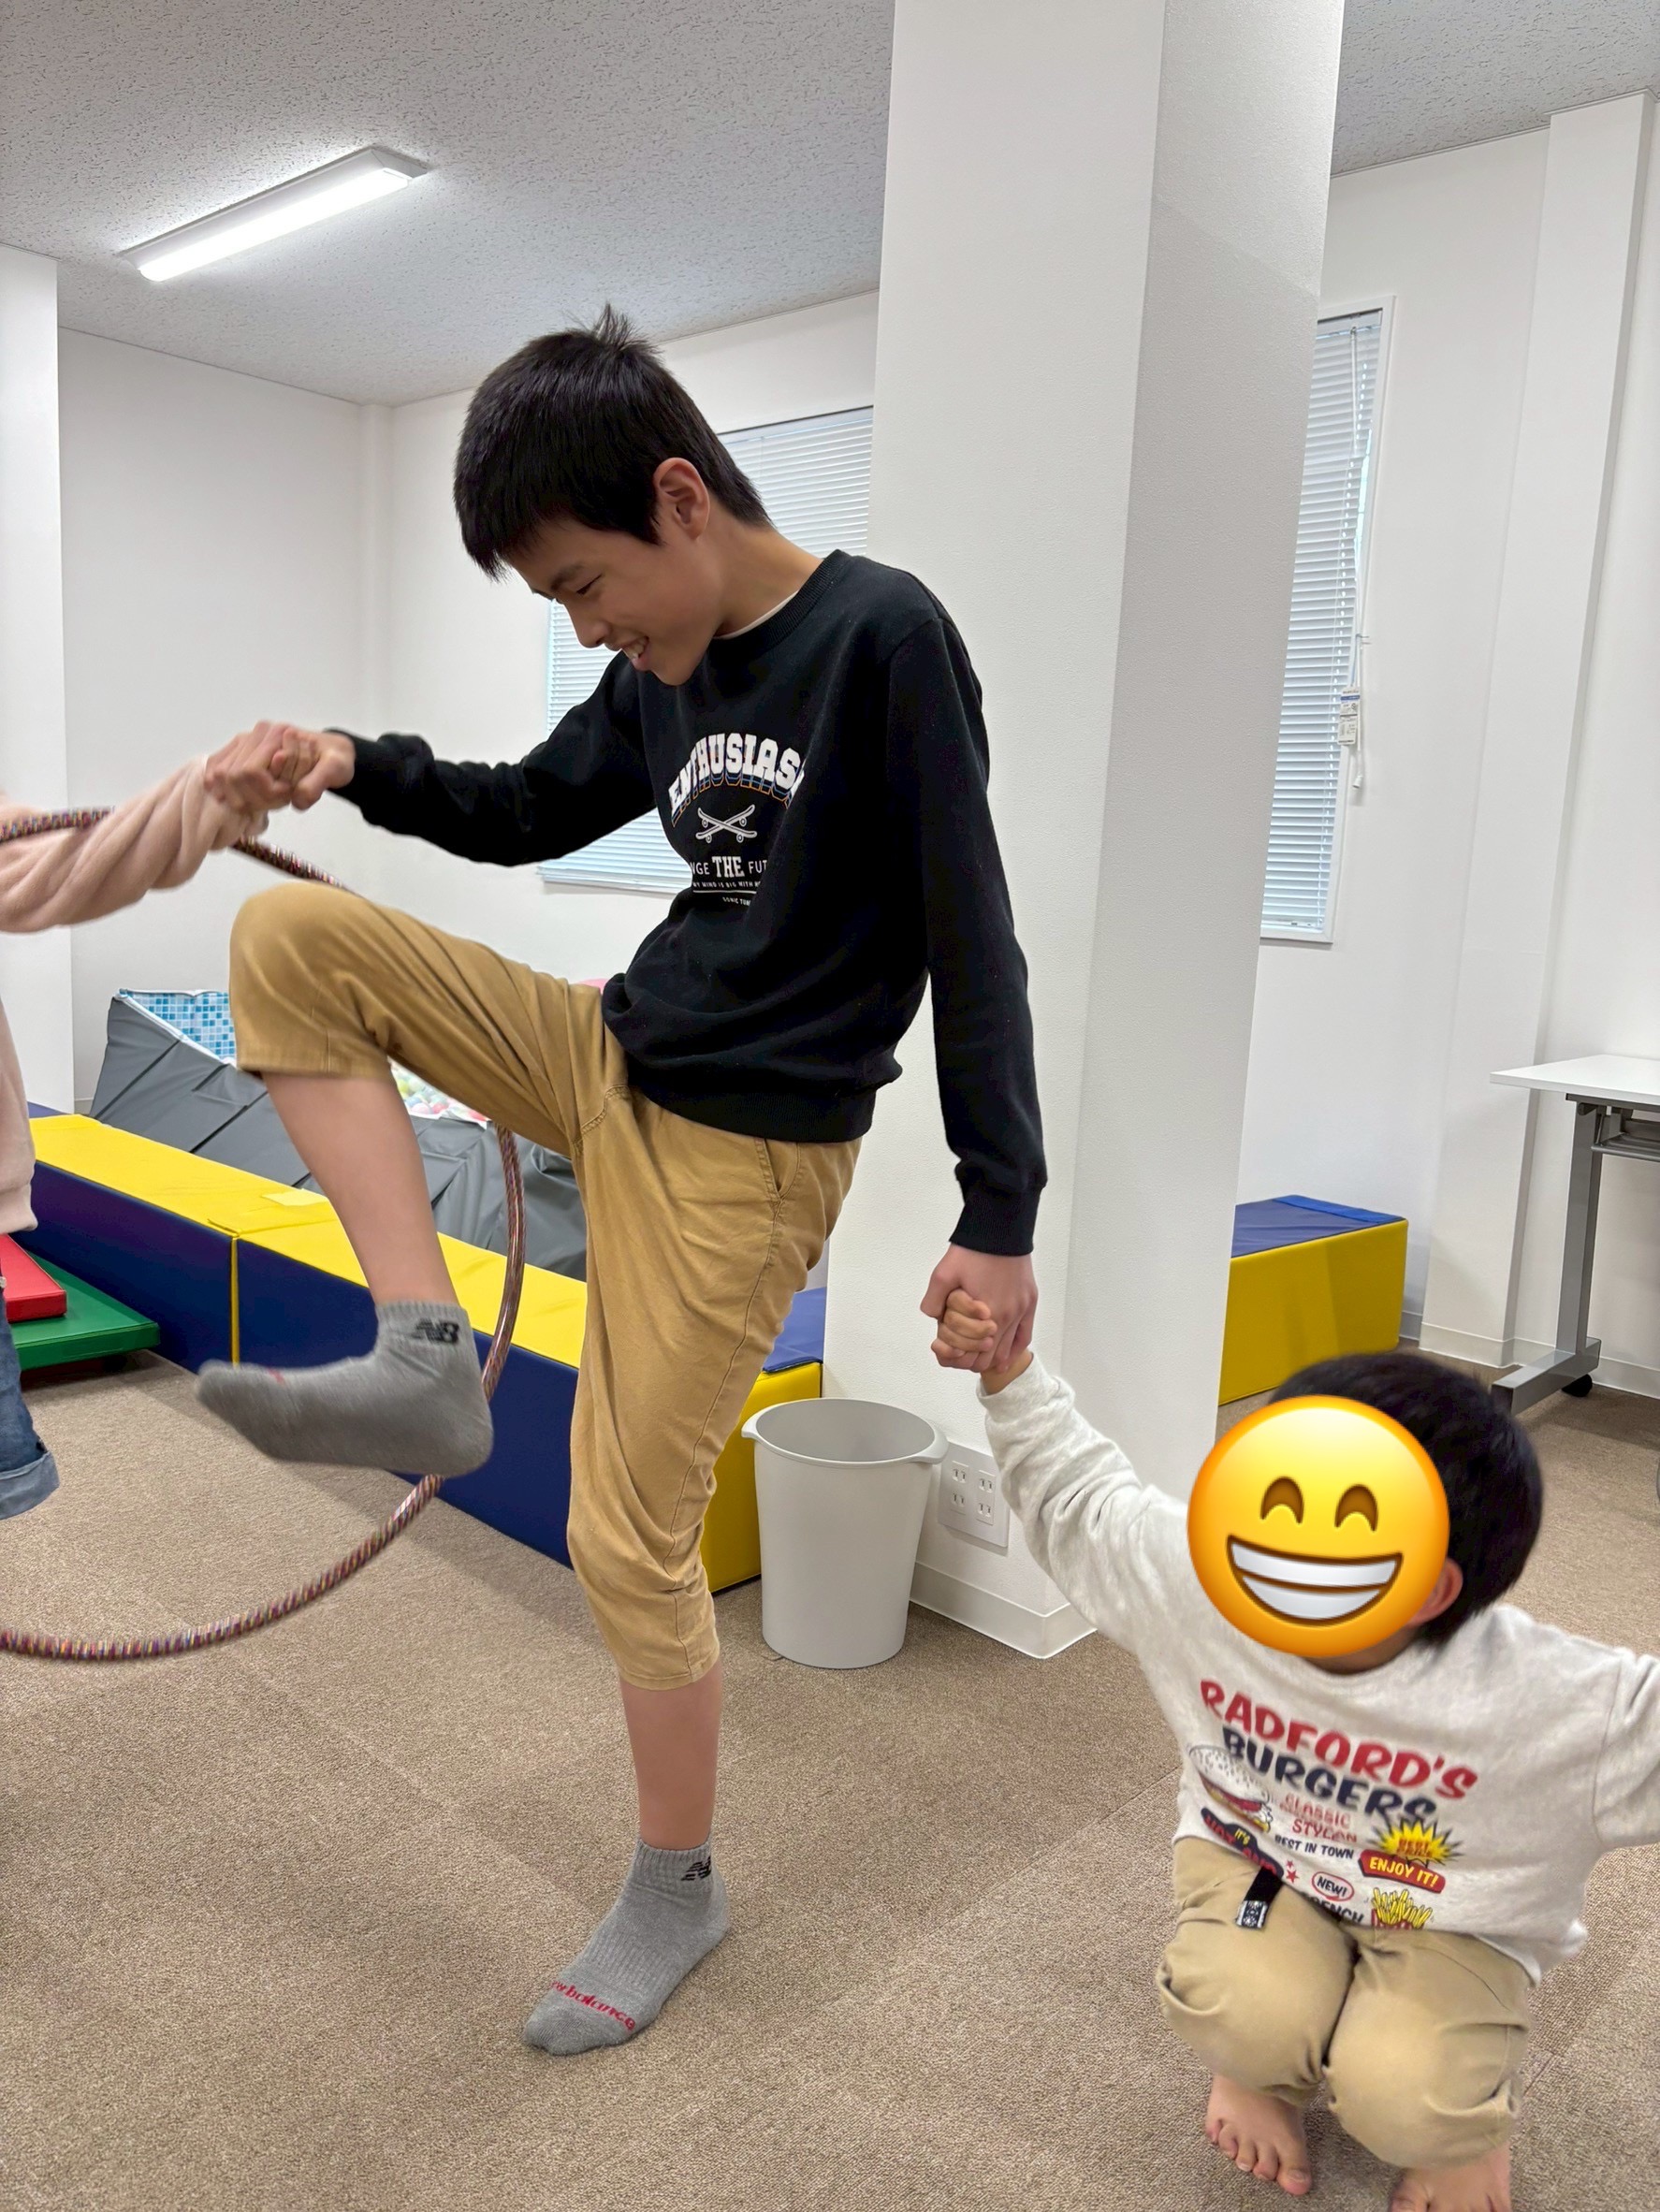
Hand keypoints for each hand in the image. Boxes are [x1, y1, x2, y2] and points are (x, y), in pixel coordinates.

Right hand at [205, 721, 354, 813]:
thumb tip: (296, 797)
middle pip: (232, 776)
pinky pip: (216, 767)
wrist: (329, 752)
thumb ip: (317, 784)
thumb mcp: (336, 770)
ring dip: (239, 795)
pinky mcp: (237, 750)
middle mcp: (256, 733)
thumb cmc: (333, 759)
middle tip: (277, 800)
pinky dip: (220, 785)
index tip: (287, 794)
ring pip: (220, 774)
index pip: (251, 772)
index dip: (266, 792)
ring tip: (265, 798)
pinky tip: (231, 796)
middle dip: (253, 796)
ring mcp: (244, 741)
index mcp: (277, 733)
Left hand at [921, 1246, 1036, 1373]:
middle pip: (988, 1359)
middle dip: (971, 1359)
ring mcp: (1022, 1311)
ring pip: (1006, 1351)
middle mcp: (1008, 1318)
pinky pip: (1024, 1336)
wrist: (1000, 1229)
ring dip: (990, 1355)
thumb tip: (934, 1318)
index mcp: (987, 1315)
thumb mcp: (942, 1274)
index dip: (956, 1359)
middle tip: (958, 1350)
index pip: (972, 1357)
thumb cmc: (972, 1252)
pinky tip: (1004, 1358)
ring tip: (976, 1351)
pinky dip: (1013, 1350)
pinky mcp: (1030, 1302)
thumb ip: (934, 1301)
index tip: (946, 1350)